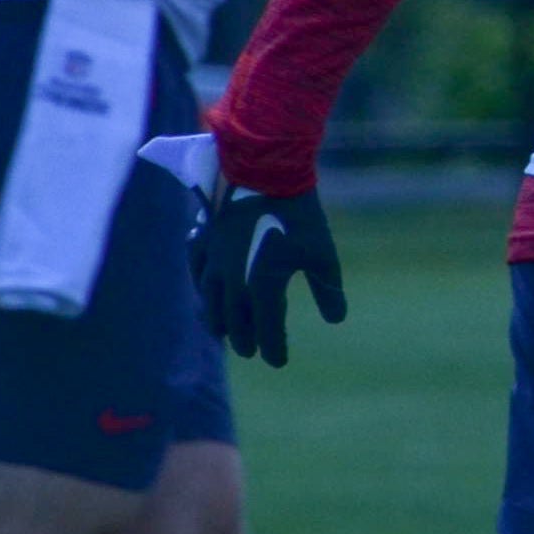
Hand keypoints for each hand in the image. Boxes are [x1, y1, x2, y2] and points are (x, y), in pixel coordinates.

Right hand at [196, 183, 347, 366]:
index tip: (279, 361)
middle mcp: (232, 283)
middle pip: (234, 323)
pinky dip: (201, 291)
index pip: (267, 331)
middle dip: (244, 340)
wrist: (265, 171)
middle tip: (251, 351)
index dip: (274, 349)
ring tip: (223, 332)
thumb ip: (328, 290)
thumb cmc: (298, 214)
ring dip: (217, 321)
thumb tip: (337, 319)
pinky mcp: (203, 242)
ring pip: (210, 303)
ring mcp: (213, 263)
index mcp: (262, 289)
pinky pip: (196, 274)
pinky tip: (204, 293)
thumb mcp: (322, 254)